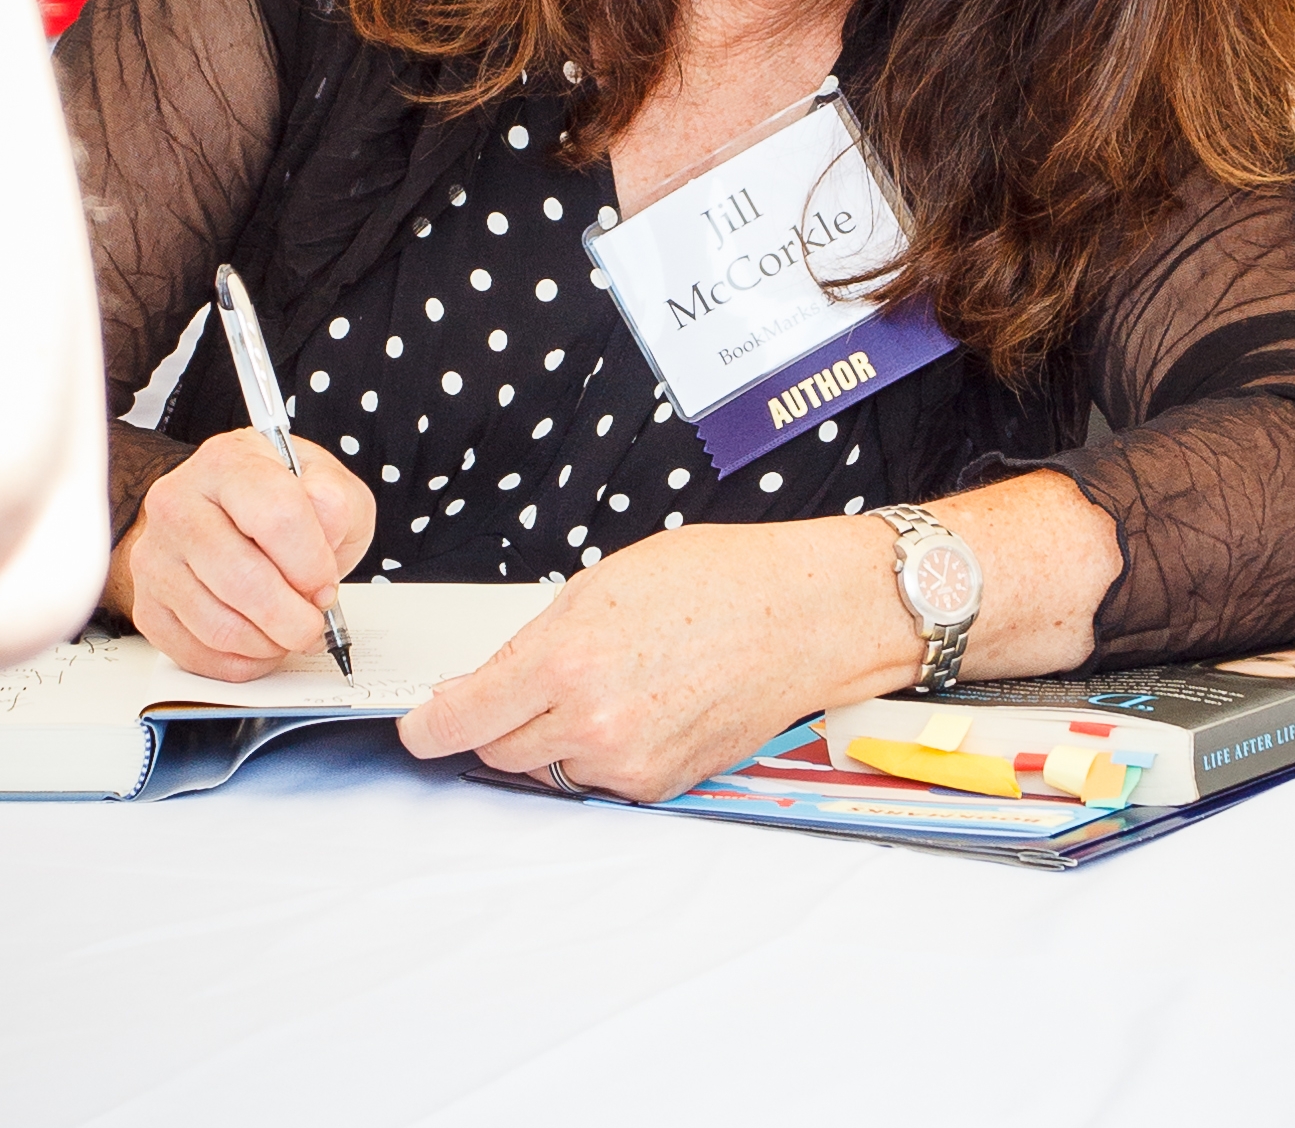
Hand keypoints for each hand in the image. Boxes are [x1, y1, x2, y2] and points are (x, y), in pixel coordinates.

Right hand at [104, 430, 374, 679]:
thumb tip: (327, 528)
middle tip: (315, 624)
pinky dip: (240, 662)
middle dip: (292, 617)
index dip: (311, 564)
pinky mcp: (147, 604)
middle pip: (242, 579)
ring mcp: (155, 556)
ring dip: (268, 643)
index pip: (276, 517)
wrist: (233, 517)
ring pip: (218, 625)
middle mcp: (178, 504)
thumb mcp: (328, 485)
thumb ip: (336, 502)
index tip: (326, 585)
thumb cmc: (284, 502)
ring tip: (291, 632)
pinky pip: (195, 652)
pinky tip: (262, 644)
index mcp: (228, 462)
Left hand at [397, 517, 921, 800]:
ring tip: (610, 681)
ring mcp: (628, 761)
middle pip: (499, 749)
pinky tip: (644, 703)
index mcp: (566, 660)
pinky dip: (604, 750)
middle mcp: (592, 722)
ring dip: (555, 736)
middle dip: (498, 720)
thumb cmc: (719, 582)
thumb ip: (538, 638)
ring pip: (551, 766)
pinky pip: (602, 778)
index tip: (419, 727)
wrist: (803, 616)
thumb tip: (491, 680)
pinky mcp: (662, 785)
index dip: (429, 725)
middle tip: (531, 684)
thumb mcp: (604, 581)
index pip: (463, 717)